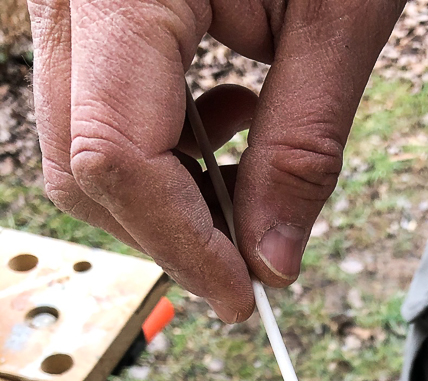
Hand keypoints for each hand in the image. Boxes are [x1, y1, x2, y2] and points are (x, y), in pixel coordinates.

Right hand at [28, 0, 403, 319]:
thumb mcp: (341, 16)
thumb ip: (304, 147)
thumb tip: (274, 263)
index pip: (115, 155)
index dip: (181, 245)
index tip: (245, 297)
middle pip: (79, 161)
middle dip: (171, 230)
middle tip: (255, 256)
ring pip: (79, 141)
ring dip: (167, 190)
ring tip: (254, 165)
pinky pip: (95, 101)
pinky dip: (163, 142)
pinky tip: (230, 115)